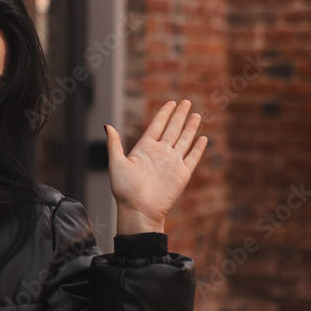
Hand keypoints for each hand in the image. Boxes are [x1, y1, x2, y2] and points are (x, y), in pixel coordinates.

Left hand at [105, 100, 207, 234]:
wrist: (138, 209)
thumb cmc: (124, 189)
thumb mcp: (116, 162)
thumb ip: (114, 143)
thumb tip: (107, 125)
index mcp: (144, 148)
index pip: (157, 126)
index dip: (164, 114)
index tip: (171, 102)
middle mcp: (160, 153)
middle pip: (172, 129)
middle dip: (180, 115)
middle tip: (187, 101)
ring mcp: (172, 163)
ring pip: (184, 140)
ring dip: (190, 127)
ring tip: (196, 115)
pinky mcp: (182, 174)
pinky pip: (192, 157)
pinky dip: (198, 148)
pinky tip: (203, 138)